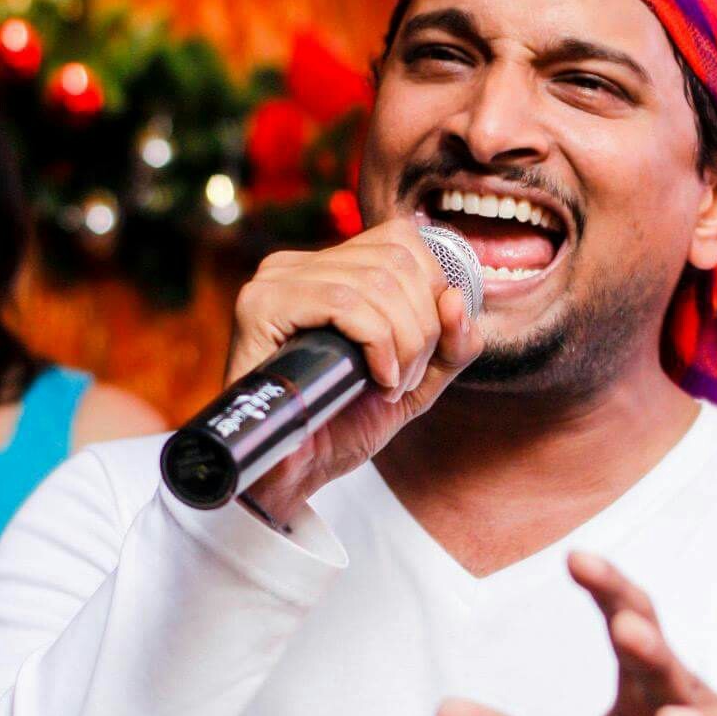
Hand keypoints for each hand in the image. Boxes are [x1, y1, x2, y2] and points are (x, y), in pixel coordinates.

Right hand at [226, 219, 482, 517]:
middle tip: (404, 381)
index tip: (424, 355)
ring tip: (389, 387)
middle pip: (396, 262)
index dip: (432, 294)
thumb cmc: (342, 425)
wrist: (289, 475)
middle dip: (422, 328)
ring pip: (376, 283)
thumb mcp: (416, 380)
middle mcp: (297, 264)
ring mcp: (275, 280)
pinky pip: (344, 304)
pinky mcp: (261, 304)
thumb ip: (450, 344)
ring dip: (403, 344)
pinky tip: (377, 379)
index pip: (402, 241)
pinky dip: (378, 345)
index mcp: (329, 268)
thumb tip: (455, 298)